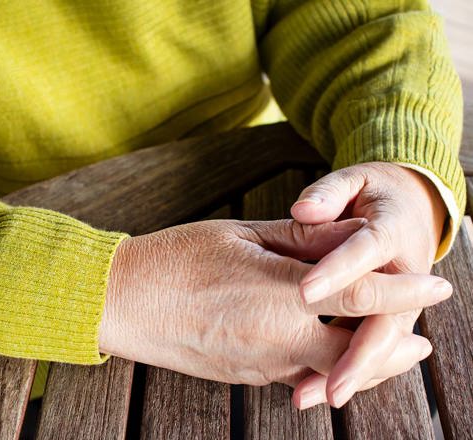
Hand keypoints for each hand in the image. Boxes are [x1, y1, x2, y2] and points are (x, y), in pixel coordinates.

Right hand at [99, 218, 447, 387]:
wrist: (120, 304)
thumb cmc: (175, 259)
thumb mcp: (240, 236)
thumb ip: (299, 240)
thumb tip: (344, 236)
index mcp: (280, 293)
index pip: (361, 293)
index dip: (404, 289)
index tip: (437, 285)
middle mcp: (277, 338)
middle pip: (357, 353)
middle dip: (394, 349)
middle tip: (421, 344)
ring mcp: (259, 364)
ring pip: (329, 371)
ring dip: (361, 362)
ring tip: (386, 352)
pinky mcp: (242, 376)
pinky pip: (294, 374)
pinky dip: (321, 367)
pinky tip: (324, 354)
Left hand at [290, 162, 448, 407]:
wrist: (407, 206)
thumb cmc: (371, 193)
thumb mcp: (353, 182)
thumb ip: (329, 194)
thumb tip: (304, 210)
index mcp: (394, 232)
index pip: (366, 252)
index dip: (337, 272)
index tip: (304, 292)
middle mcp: (404, 275)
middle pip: (386, 321)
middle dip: (357, 355)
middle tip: (327, 383)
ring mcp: (399, 301)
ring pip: (378, 343)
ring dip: (348, 371)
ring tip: (312, 395)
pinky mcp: (385, 314)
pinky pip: (367, 343)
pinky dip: (345, 365)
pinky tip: (314, 385)